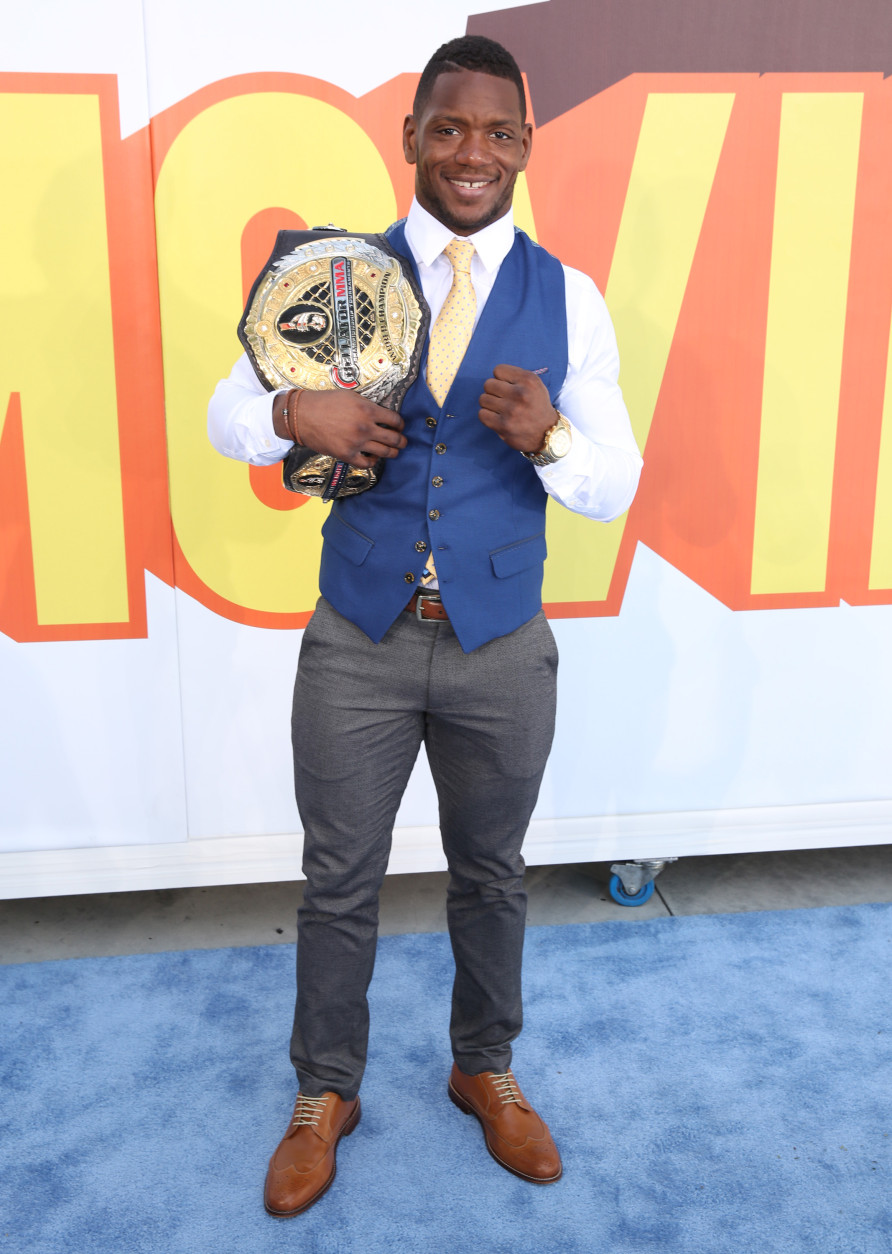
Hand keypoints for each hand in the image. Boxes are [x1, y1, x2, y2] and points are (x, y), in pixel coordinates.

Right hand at [274, 390, 406, 467]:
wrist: (302, 415)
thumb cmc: (324, 402)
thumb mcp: (350, 396)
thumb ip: (367, 405)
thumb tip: (381, 414)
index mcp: (367, 410)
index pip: (395, 420)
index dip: (400, 424)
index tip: (400, 426)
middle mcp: (365, 427)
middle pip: (394, 439)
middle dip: (402, 441)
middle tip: (403, 442)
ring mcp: (356, 443)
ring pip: (384, 452)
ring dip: (392, 453)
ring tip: (394, 452)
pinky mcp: (346, 455)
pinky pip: (366, 463)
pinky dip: (373, 461)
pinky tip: (373, 457)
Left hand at [478, 365, 555, 453]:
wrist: (547, 433)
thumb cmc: (537, 406)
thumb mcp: (535, 385)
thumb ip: (515, 377)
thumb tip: (493, 377)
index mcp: (528, 380)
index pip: (498, 370)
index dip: (500, 379)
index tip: (507, 387)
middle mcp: (521, 394)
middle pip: (488, 384)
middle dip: (493, 391)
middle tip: (502, 399)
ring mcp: (512, 411)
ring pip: (483, 399)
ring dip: (489, 404)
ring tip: (500, 409)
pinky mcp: (504, 426)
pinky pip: (482, 414)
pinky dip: (487, 416)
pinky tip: (497, 418)